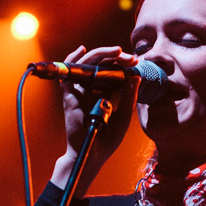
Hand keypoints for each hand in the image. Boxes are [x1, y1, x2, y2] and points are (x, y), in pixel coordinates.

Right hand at [51, 45, 140, 194]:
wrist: (92, 155)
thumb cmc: (107, 140)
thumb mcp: (124, 117)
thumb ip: (129, 97)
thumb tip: (136, 76)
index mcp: (103, 94)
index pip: (111, 72)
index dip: (122, 64)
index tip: (135, 62)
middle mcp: (91, 91)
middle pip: (100, 65)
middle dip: (115, 57)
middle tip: (129, 57)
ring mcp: (80, 92)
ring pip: (86, 65)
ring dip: (101, 54)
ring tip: (116, 51)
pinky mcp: (70, 96)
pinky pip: (68, 74)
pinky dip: (73, 60)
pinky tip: (82, 50)